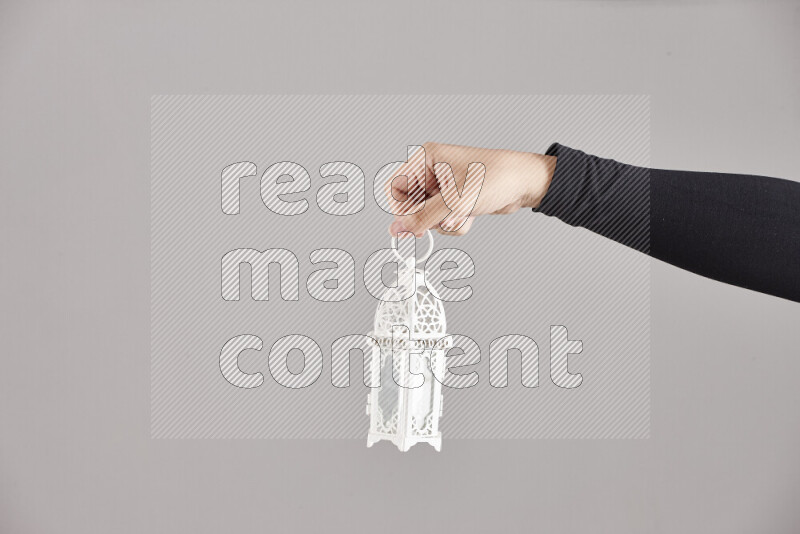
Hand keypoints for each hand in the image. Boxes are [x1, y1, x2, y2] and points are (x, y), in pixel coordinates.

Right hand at [386, 142, 556, 236]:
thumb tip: (398, 229)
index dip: (401, 209)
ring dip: (442, 223)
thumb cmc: (497, 177)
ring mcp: (443, 186)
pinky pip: (441, 219)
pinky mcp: (454, 199)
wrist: (526, 184)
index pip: (396, 187)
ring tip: (461, 217)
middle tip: (440, 222)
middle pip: (410, 205)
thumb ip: (423, 217)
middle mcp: (432, 170)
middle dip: (427, 218)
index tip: (411, 226)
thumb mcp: (455, 201)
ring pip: (426, 215)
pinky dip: (453, 223)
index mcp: (427, 158)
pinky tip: (468, 217)